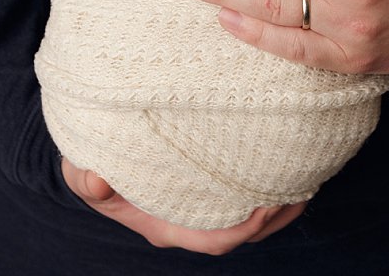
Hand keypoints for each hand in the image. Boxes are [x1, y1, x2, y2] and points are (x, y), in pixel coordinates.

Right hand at [61, 158, 305, 254]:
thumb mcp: (80, 169)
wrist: (99, 148)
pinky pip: (250, 193)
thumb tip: (97, 180)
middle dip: (276, 217)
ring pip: (253, 215)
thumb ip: (84, 177)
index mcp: (166, 225)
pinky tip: (292, 164)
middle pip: (244, 232)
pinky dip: (273, 183)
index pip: (213, 240)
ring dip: (282, 203)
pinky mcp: (214, 186)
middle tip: (301, 189)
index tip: (266, 206)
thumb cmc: (92, 163)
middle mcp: (191, 221)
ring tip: (309, 179)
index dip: (243, 229)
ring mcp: (205, 206)